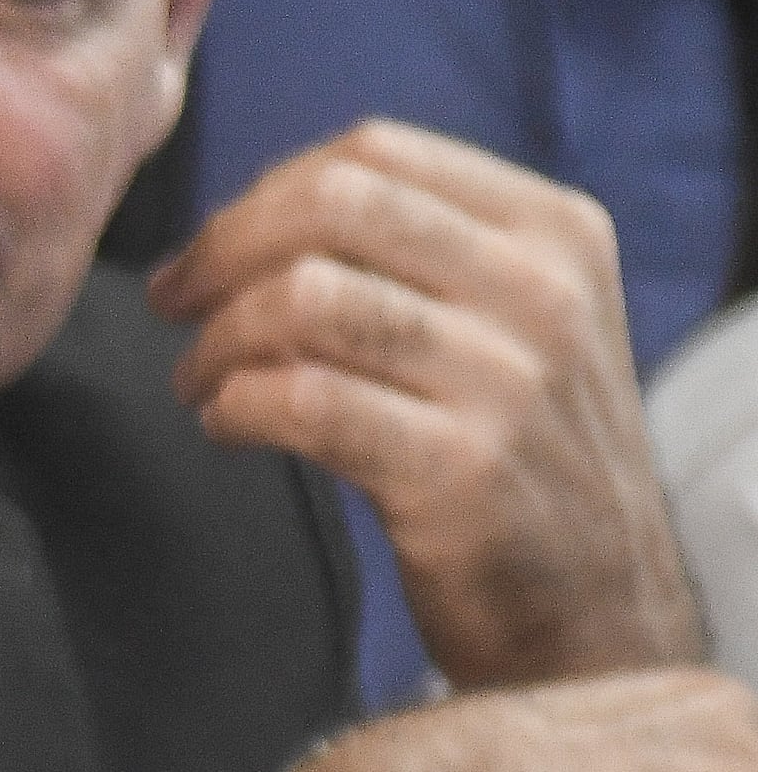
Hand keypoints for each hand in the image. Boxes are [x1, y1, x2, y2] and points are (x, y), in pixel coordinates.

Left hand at [151, 118, 705, 687]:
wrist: (597, 617)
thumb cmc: (518, 460)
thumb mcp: (513, 325)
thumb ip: (413, 254)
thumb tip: (242, 218)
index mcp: (554, 232)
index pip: (373, 153)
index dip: (260, 196)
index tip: (208, 255)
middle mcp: (543, 290)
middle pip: (331, 204)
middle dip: (222, 252)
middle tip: (174, 307)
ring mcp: (510, 379)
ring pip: (305, 299)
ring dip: (217, 342)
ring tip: (200, 384)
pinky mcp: (462, 468)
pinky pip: (300, 400)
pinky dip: (232, 407)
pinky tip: (228, 428)